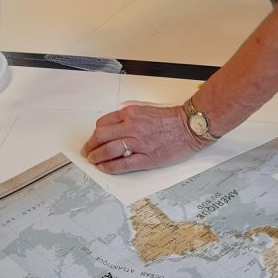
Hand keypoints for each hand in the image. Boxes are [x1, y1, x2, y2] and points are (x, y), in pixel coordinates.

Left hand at [82, 100, 206, 172]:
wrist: (191, 126)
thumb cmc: (173, 118)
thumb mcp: (146, 109)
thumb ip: (130, 116)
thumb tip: (116, 124)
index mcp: (131, 114)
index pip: (103, 123)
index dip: (95, 133)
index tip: (93, 138)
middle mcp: (131, 127)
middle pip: (101, 136)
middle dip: (90, 145)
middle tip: (87, 151)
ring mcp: (138, 143)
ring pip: (108, 150)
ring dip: (96, 156)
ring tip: (93, 160)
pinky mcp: (146, 158)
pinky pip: (122, 164)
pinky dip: (110, 166)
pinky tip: (104, 168)